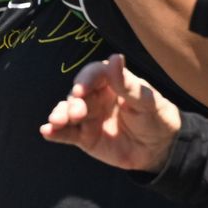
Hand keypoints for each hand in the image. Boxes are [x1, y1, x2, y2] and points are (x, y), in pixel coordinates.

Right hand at [40, 53, 180, 171]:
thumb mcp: (147, 102)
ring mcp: (87, 117)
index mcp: (110, 83)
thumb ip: (127, 83)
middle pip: (76, 95)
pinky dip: (54, 132)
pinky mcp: (83, 137)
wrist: (161, 150)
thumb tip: (115, 57)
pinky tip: (46, 132)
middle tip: (77, 113)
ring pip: (67, 112)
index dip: (84, 80)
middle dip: (72, 103)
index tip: (81, 90)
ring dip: (59, 115)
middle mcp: (95, 97)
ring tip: (56, 122)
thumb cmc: (157, 118)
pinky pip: (66, 133)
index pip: (92, 75)